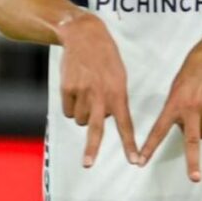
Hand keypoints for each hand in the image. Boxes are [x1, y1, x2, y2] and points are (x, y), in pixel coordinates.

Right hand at [56, 12, 139, 167]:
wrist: (84, 35)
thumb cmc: (105, 58)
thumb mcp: (119, 75)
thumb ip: (116, 98)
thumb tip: (106, 120)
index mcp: (118, 92)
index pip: (125, 123)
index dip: (130, 144)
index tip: (134, 161)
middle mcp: (100, 94)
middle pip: (96, 128)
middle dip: (92, 149)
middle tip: (88, 165)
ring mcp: (82, 91)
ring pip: (81, 121)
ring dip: (83, 115)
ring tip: (87, 94)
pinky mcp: (67, 89)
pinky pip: (69, 111)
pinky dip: (71, 107)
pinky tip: (75, 90)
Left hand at [139, 29, 201, 181]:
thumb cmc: (197, 65)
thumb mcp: (179, 83)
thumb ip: (177, 104)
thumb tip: (180, 124)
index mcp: (175, 100)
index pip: (159, 128)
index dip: (149, 146)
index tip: (141, 161)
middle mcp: (191, 107)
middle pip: (192, 140)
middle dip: (193, 161)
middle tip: (195, 178)